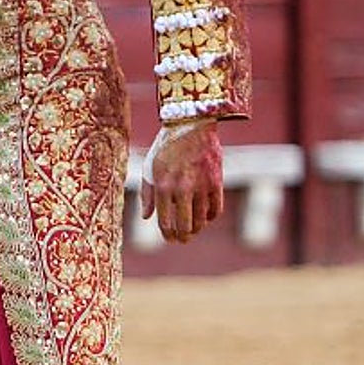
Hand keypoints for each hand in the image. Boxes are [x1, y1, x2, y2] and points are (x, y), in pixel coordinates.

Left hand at [141, 121, 223, 243]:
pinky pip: (216, 209)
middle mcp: (182, 189)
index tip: (170, 239)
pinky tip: (206, 217)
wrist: (191, 124)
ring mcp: (201, 186)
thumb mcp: (149, 168)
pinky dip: (211, 217)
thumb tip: (147, 218)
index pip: (165, 221)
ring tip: (193, 231)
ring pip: (201, 220)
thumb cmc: (165, 147)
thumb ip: (147, 194)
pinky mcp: (216, 182)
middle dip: (183, 237)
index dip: (168, 234)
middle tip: (182, 240)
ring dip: (197, 229)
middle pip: (185, 226)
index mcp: (163, 186)